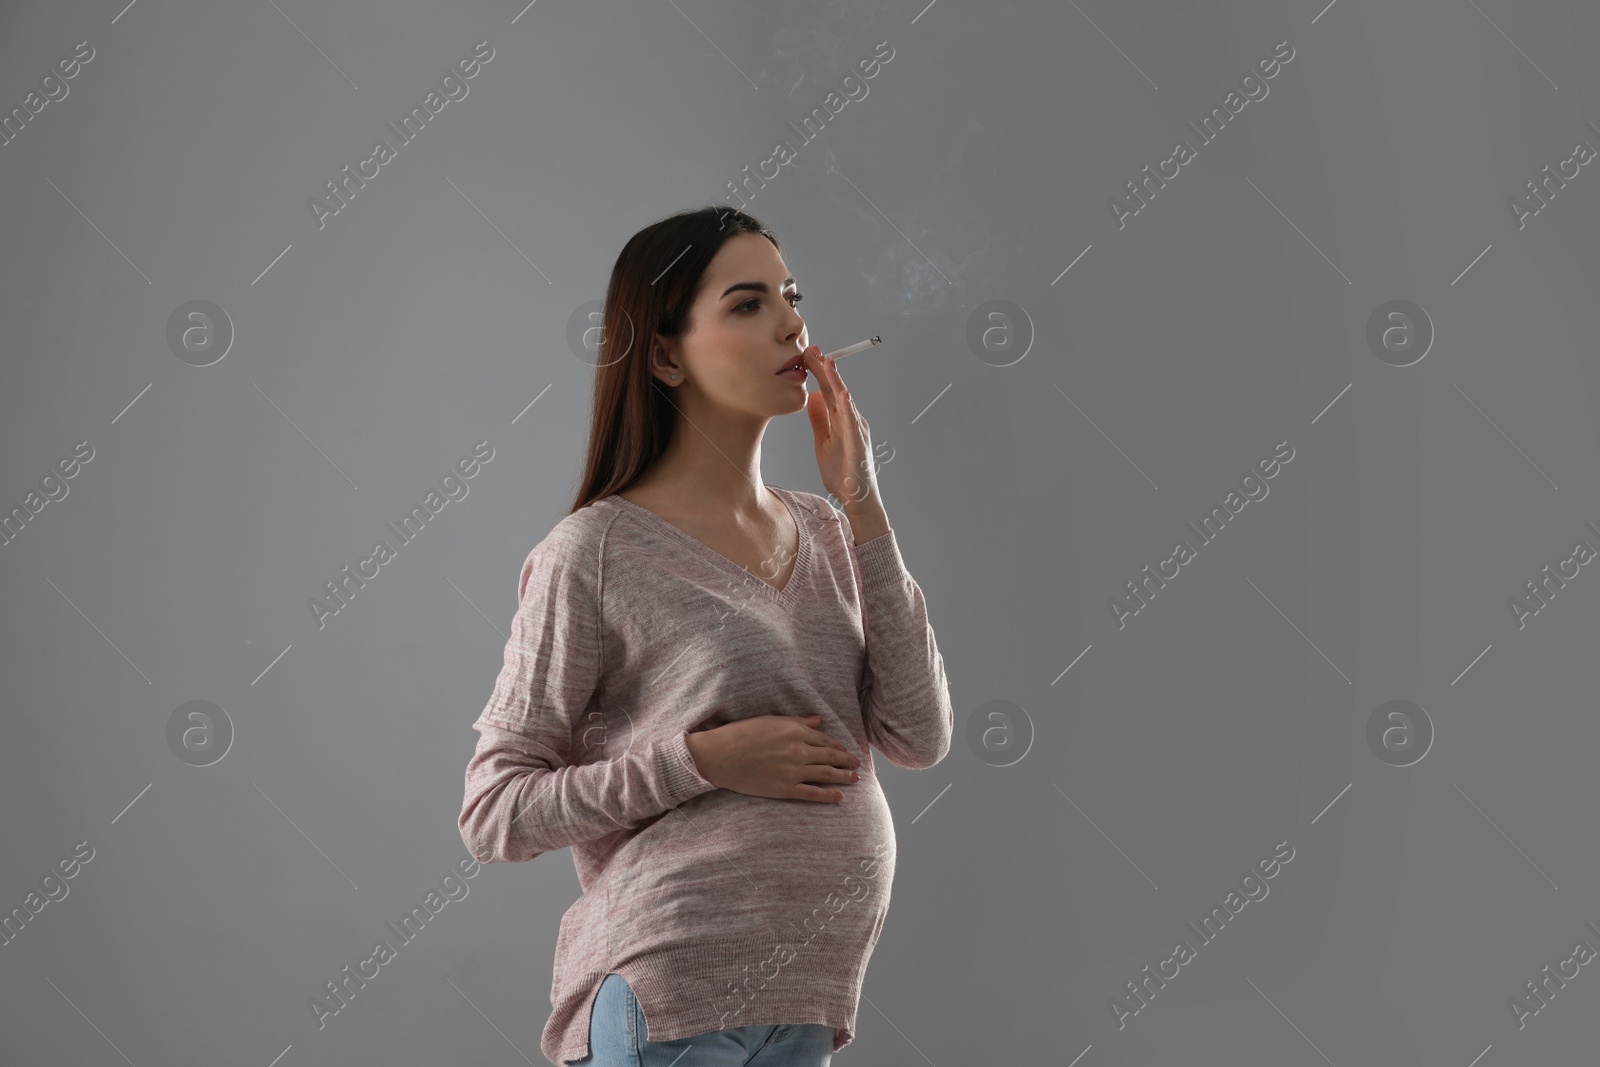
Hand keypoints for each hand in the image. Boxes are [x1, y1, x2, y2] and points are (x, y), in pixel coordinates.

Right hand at [685, 713, 861, 802]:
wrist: (720, 756)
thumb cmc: (741, 734)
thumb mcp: (770, 721)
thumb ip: (797, 721)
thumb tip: (817, 721)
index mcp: (795, 731)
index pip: (824, 739)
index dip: (837, 746)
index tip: (845, 750)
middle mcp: (798, 750)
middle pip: (830, 756)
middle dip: (846, 761)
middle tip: (857, 765)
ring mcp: (793, 771)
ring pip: (826, 774)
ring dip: (843, 777)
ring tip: (855, 779)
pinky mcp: (785, 789)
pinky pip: (812, 793)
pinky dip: (828, 796)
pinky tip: (839, 797)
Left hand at [801, 346, 879, 510]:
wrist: (856, 498)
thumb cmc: (842, 472)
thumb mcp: (823, 441)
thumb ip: (819, 419)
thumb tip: (812, 397)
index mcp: (840, 420)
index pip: (827, 391)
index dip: (817, 372)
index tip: (806, 354)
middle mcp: (850, 421)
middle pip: (835, 390)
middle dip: (823, 368)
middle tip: (811, 348)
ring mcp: (856, 431)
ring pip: (845, 401)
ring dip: (836, 380)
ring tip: (827, 362)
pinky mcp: (858, 444)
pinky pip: (852, 422)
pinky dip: (847, 407)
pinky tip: (842, 393)